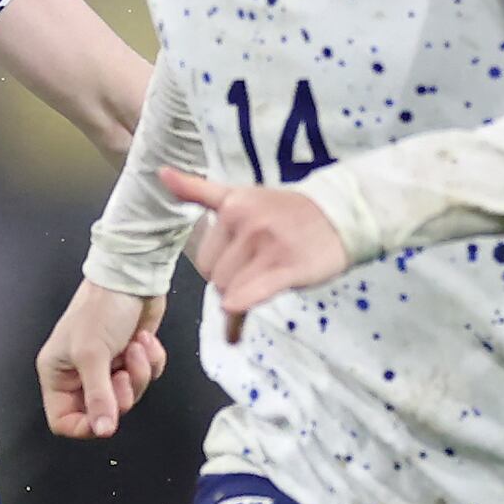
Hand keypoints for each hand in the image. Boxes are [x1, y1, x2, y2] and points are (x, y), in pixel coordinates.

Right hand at [35, 279, 167, 437]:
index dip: (85, 425)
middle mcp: (80, 375)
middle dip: (121, 394)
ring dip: (139, 373)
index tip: (105, 416)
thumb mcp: (92, 355)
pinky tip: (143, 340)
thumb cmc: (100, 308)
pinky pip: (146, 379)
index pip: (64, 420)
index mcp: (58, 375)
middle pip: (103, 412)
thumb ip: (98, 396)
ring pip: (129, 396)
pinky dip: (151, 361)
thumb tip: (102, 430)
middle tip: (123, 373)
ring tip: (135, 348)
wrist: (130, 277)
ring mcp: (107, 368)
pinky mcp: (131, 359)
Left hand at [163, 169, 345, 338]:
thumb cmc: (289, 211)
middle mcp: (246, 223)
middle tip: (260, 273)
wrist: (342, 214)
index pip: (205, 258)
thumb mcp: (242, 194)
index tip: (241, 265)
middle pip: (216, 278)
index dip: (221, 268)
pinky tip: (234, 329)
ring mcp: (266, 246)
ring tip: (267, 284)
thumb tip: (161, 173)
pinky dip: (238, 314)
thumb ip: (199, 189)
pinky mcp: (286, 268)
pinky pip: (249, 297)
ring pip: (231, 292)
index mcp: (232, 206)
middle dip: (232, 284)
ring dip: (242, 300)